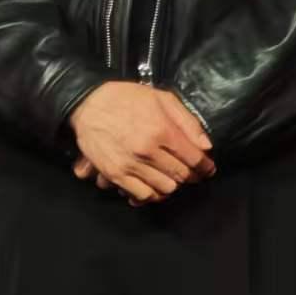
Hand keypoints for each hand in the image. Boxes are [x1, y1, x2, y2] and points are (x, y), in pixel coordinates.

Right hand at [69, 83, 214, 203]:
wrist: (88, 104)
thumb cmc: (126, 98)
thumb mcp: (161, 98)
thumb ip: (186, 121)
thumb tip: (205, 146)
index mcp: (161, 129)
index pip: (194, 158)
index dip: (205, 166)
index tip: (207, 168)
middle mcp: (148, 150)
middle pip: (181, 175)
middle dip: (191, 176)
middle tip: (192, 173)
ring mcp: (131, 165)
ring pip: (165, 189)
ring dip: (173, 185)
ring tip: (171, 177)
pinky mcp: (116, 175)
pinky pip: (142, 196)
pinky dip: (152, 194)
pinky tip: (153, 186)